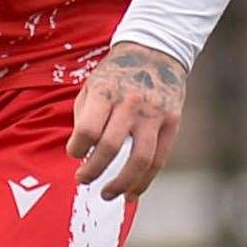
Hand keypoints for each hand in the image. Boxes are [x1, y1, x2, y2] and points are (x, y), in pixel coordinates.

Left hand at [67, 41, 187, 200]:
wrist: (155, 52)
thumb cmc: (115, 75)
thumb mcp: (91, 86)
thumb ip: (85, 117)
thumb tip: (80, 154)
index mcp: (105, 92)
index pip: (88, 129)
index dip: (77, 148)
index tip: (74, 155)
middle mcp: (130, 103)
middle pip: (111, 147)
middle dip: (93, 170)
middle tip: (82, 180)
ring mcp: (154, 114)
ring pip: (140, 159)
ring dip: (121, 183)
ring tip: (107, 194)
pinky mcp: (173, 122)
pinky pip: (159, 160)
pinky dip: (144, 181)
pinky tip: (131, 193)